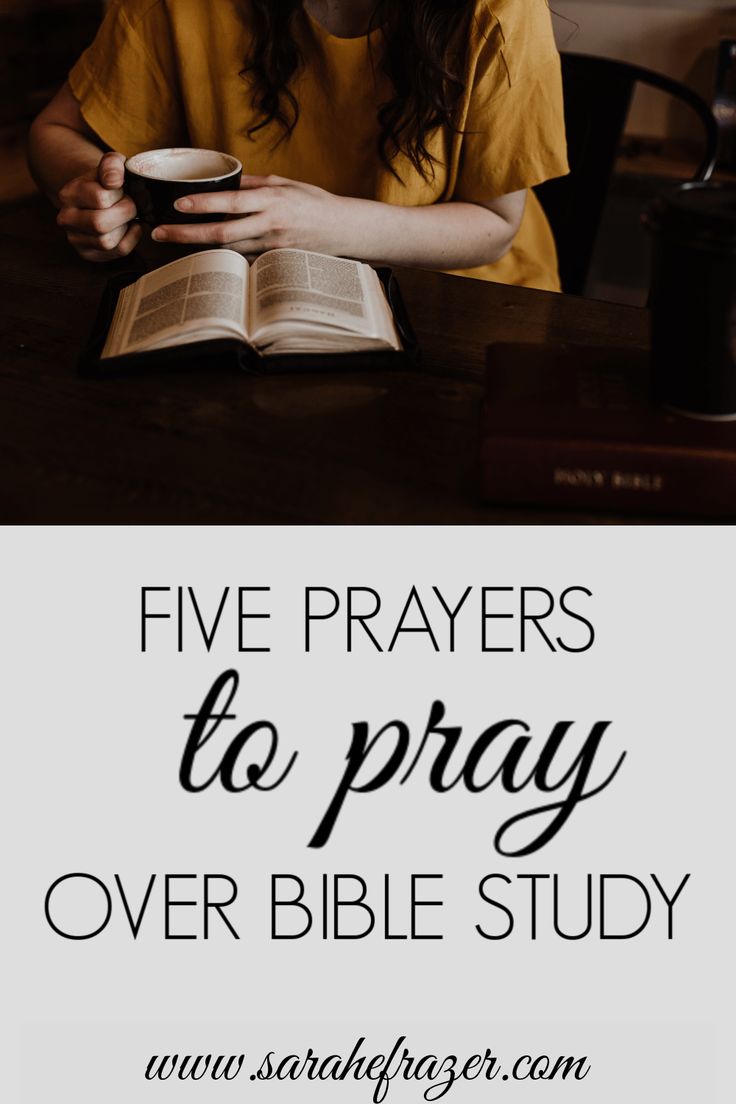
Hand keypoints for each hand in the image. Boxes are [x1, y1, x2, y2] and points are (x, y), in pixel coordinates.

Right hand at [57, 151, 140, 261]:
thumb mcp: (110, 165)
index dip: (119, 194)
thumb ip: (112, 165)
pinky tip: (130, 227)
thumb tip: (114, 181)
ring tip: (126, 216)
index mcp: (68, 194)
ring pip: (107, 242)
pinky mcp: (88, 254)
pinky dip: (131, 239)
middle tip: (130, 205)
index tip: (121, 190)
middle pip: (100, 224)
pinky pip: (117, 251)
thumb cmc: (106, 182)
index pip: (99, 198)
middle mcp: (66, 218)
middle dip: (124, 213)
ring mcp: (75, 239)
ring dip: (125, 227)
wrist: (98, 197)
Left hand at [151, 175, 349, 254]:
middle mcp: (269, 224)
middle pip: (222, 233)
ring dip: (198, 248)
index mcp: (272, 200)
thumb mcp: (285, 183)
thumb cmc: (314, 203)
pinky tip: (201, 254)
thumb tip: (224, 181)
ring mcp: (271, 246)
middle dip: (187, 234)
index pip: (232, 201)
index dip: (204, 204)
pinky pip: (241, 259)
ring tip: (171, 241)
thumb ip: (254, 183)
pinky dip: (221, 256)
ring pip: (227, 250)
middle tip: (159, 233)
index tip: (179, 205)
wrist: (343, 231)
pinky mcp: (273, 261)